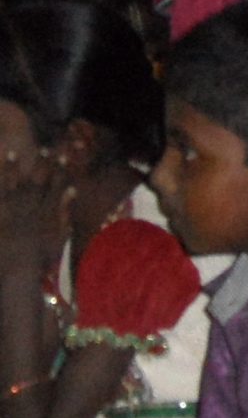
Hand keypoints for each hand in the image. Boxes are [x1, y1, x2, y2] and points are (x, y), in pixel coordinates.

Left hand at [0, 145, 70, 270]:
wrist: (18, 268)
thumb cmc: (41, 258)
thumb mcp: (60, 238)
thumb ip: (65, 214)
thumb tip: (72, 193)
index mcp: (47, 214)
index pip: (56, 188)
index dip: (60, 172)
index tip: (63, 158)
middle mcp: (30, 208)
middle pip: (37, 182)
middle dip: (42, 165)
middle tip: (44, 149)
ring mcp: (13, 210)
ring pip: (13, 185)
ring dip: (14, 169)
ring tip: (13, 154)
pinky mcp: (0, 215)